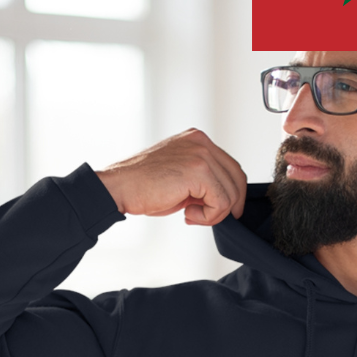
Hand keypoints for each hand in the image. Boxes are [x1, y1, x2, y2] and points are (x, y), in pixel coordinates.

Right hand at [95, 128, 246, 224]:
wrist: (120, 188)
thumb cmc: (144, 186)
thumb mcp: (181, 176)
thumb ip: (204, 179)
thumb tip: (226, 199)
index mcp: (198, 140)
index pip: (232, 168)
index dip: (232, 194)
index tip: (219, 210)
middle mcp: (201, 142)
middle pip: (237, 179)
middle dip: (227, 205)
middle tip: (206, 217)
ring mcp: (201, 154)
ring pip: (230, 194)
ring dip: (214, 213)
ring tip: (190, 215)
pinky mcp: (198, 171)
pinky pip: (221, 202)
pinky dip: (208, 216)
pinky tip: (188, 214)